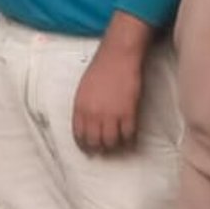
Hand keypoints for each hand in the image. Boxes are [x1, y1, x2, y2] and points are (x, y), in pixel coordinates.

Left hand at [72, 15, 151, 152]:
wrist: (117, 57)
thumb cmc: (100, 69)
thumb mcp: (84, 89)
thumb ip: (84, 106)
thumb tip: (87, 122)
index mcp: (80, 107)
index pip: (78, 134)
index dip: (83, 144)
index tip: (88, 149)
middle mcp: (93, 114)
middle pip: (94, 141)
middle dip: (99, 148)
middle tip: (104, 151)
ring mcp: (111, 115)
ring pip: (111, 142)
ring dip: (114, 147)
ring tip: (117, 147)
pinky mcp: (128, 113)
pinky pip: (128, 135)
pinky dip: (130, 141)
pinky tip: (130, 141)